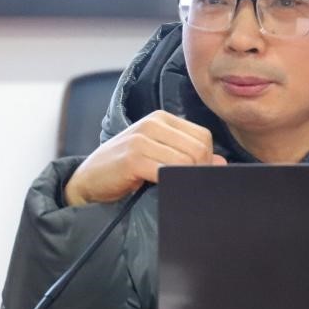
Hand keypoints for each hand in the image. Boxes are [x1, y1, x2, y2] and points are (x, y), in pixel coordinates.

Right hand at [64, 110, 226, 206]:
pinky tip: (159, 189)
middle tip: (183, 186)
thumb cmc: (124, 172)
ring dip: (184, 180)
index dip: (205, 160)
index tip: (193, 176)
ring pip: (186, 161)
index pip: (203, 136)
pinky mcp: (132, 158)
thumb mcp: (157, 157)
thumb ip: (188, 156)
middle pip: (198, 149)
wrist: (87, 182)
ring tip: (171, 188)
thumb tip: (221, 162)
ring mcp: (141, 139)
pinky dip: (170, 184)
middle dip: (198, 172)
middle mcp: (152, 123)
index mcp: (161, 119)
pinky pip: (167, 172)